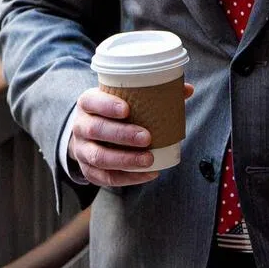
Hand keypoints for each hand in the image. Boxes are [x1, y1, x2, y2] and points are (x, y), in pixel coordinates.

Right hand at [68, 83, 193, 188]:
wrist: (88, 133)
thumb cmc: (113, 112)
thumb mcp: (123, 98)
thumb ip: (153, 93)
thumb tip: (187, 89)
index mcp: (88, 103)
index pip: (92, 102)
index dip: (107, 106)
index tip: (127, 110)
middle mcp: (80, 126)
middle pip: (96, 130)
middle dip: (122, 135)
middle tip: (147, 137)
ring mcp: (82, 150)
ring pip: (98, 157)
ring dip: (125, 160)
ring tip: (149, 160)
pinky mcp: (88, 170)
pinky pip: (105, 177)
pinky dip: (127, 178)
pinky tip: (148, 174)